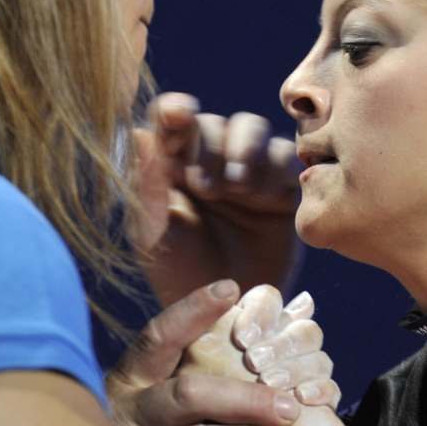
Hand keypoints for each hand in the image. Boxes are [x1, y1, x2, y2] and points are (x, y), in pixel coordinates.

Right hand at [106, 280, 319, 425]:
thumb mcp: (175, 405)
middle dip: (247, 398)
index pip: (159, 338)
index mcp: (133, 378)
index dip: (191, 312)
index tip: (230, 289)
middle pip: (189, 393)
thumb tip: (281, 321)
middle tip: (292, 405)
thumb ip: (213, 374)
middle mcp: (126, 410)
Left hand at [131, 93, 300, 304]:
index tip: (178, 115)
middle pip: (216, 122)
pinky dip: (277, 169)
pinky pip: (286, 156)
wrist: (227, 315)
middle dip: (214, 148)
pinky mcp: (281, 188)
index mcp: (170, 166)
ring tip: (239, 190)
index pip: (171, 121)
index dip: (175, 110)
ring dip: (247, 150)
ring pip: (253, 127)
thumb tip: (140, 132)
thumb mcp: (153, 234)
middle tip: (207, 188)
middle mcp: (209, 161)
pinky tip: (267, 199)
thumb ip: (146, 185)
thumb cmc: (177, 276)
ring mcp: (246, 173)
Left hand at [185, 284, 340, 410]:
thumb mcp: (175, 375)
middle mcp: (282, 344)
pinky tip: (302, 398)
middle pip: (301, 325)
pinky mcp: (316, 405)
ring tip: (272, 382)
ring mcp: (304, 373)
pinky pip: (330, 389)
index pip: (269, 300)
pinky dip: (320, 390)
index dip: (261, 311)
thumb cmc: (183, 413)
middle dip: (279, 342)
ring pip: (317, 353)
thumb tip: (225, 291)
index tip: (240, 336)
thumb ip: (188, 332)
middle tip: (254, 361)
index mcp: (251, 327)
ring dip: (296, 365)